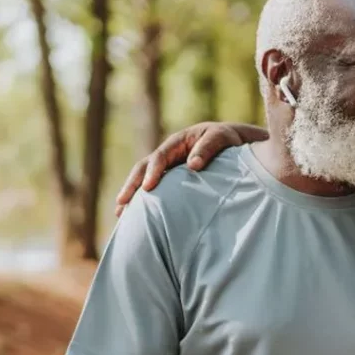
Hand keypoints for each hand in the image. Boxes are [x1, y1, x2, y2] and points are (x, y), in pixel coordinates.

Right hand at [114, 122, 265, 215]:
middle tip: (122, 203)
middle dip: (132, 185)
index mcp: (178, 142)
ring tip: (120, 213)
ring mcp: (169, 167)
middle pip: (144, 168)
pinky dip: (144, 200)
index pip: (160, 157)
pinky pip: (155, 188)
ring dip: (132, 195)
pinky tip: (136, 216)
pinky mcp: (173, 179)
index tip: (148, 188)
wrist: (235, 143)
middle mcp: (169, 154)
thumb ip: (208, 149)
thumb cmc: (228, 140)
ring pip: (144, 179)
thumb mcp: (221, 138)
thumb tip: (193, 166)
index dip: (153, 172)